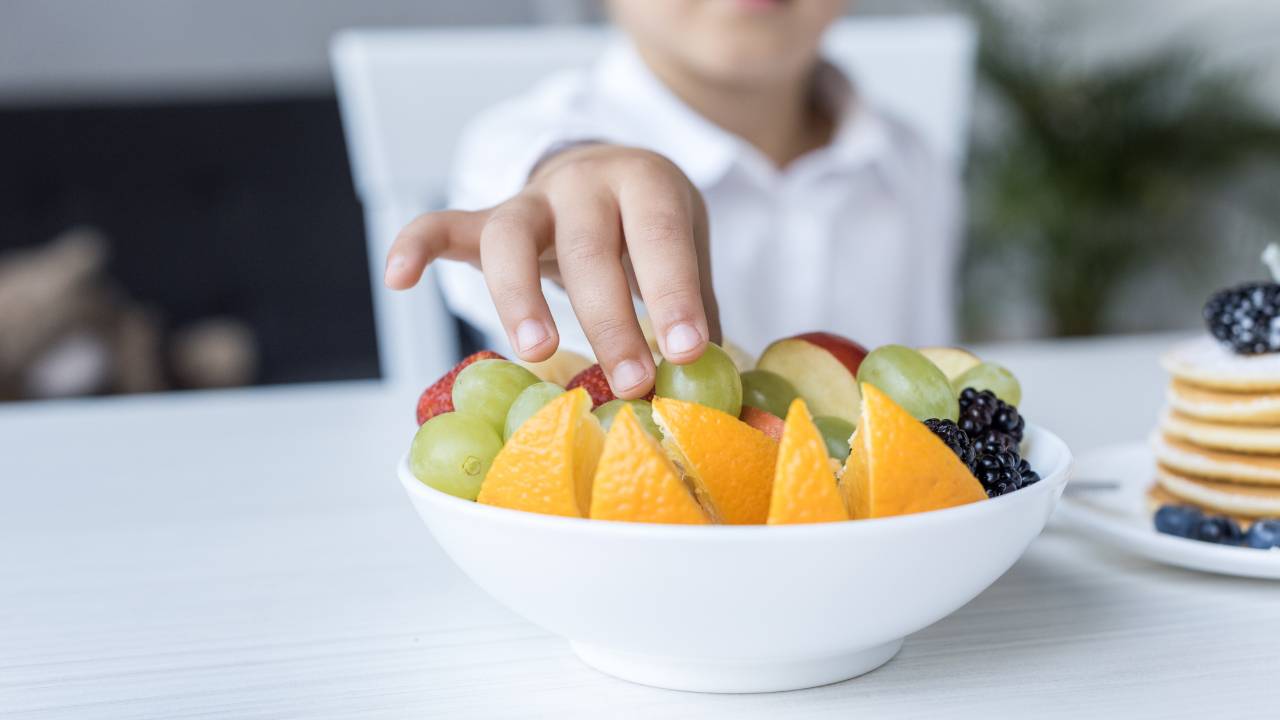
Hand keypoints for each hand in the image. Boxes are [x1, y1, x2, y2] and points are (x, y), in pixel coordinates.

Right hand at [385, 145, 719, 398]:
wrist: (604, 169)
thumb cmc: (648, 226)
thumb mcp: (684, 245)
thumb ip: (694, 302)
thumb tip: (717, 377)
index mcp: (644, 183)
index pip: (658, 236)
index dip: (673, 293)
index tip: (689, 351)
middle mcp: (582, 183)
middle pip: (587, 247)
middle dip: (610, 319)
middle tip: (631, 382)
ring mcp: (529, 199)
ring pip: (511, 238)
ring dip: (519, 296)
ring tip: (537, 351)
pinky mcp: (486, 218)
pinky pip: (442, 226)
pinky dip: (415, 245)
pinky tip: (396, 279)